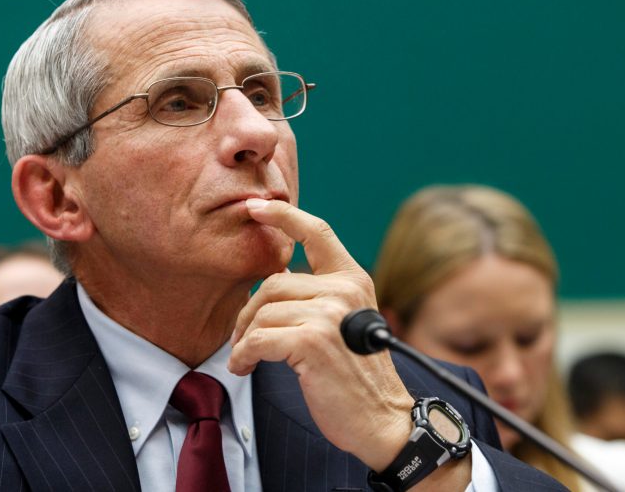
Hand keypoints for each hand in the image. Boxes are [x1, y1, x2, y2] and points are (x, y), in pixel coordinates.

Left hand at [228, 199, 414, 470]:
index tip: (254, 205)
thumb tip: (267, 284)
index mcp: (353, 278)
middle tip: (241, 337)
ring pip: (262, 312)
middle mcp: (344, 289)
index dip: (283, 214)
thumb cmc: (357, 374)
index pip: (316, 231)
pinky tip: (243, 367)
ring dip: (244, 338)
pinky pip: (258, 339)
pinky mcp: (313, 340)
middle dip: (248, 312)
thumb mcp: (346, 322)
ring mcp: (330, 313)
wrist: (383, 420)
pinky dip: (243, 355)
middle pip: (273, 283)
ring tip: (244, 357)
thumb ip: (318, 295)